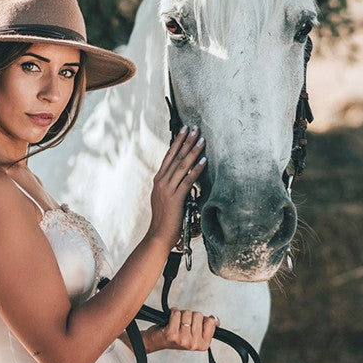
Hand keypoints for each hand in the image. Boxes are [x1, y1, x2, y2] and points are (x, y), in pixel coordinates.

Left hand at [145, 308, 218, 351]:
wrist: (157, 341)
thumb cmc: (177, 335)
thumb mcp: (195, 333)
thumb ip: (207, 326)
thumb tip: (215, 319)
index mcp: (203, 344)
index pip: (210, 321)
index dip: (201, 319)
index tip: (194, 324)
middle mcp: (194, 344)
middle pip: (198, 315)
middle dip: (190, 315)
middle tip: (182, 324)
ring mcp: (183, 340)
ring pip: (187, 313)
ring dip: (180, 314)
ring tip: (176, 323)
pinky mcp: (171, 334)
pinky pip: (176, 314)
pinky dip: (172, 312)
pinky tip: (169, 320)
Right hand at [147, 126, 205, 250]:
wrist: (159, 234)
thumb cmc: (165, 219)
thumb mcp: (164, 198)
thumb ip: (171, 185)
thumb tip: (183, 176)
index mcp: (158, 180)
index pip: (168, 156)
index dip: (177, 142)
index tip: (184, 130)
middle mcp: (161, 182)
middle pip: (175, 157)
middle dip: (186, 141)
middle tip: (195, 128)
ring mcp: (167, 189)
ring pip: (182, 166)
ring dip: (193, 151)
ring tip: (202, 140)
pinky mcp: (175, 198)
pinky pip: (187, 180)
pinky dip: (196, 170)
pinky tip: (204, 161)